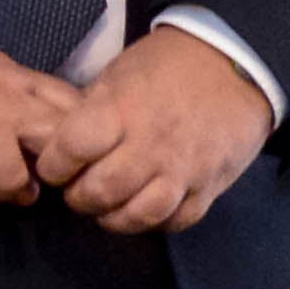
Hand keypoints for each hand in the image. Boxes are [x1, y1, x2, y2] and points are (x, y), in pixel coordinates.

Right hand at [0, 43, 80, 214]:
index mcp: (22, 83)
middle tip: (33, 183)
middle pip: (56, 152)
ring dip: (0, 194)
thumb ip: (23, 93)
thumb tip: (47, 130)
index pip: (77, 112)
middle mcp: (7, 106)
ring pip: (11, 182)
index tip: (68, 156)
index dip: (82, 140)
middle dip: (49, 176)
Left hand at [52, 25, 272, 234]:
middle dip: (78, 198)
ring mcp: (185, 169)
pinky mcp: (212, 185)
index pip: (72, 150)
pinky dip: (156, 223)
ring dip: (114, 218)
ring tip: (107, 207)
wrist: (236, 65)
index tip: (52, 167)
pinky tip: (142, 210)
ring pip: (140, 215)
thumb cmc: (166, 67)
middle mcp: (152, 145)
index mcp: (122, 110)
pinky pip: (178, 220)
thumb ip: (88, 112)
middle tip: (77, 190)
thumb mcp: (116, 75)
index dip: (52, 165)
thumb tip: (55, 143)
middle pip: (102, 191)